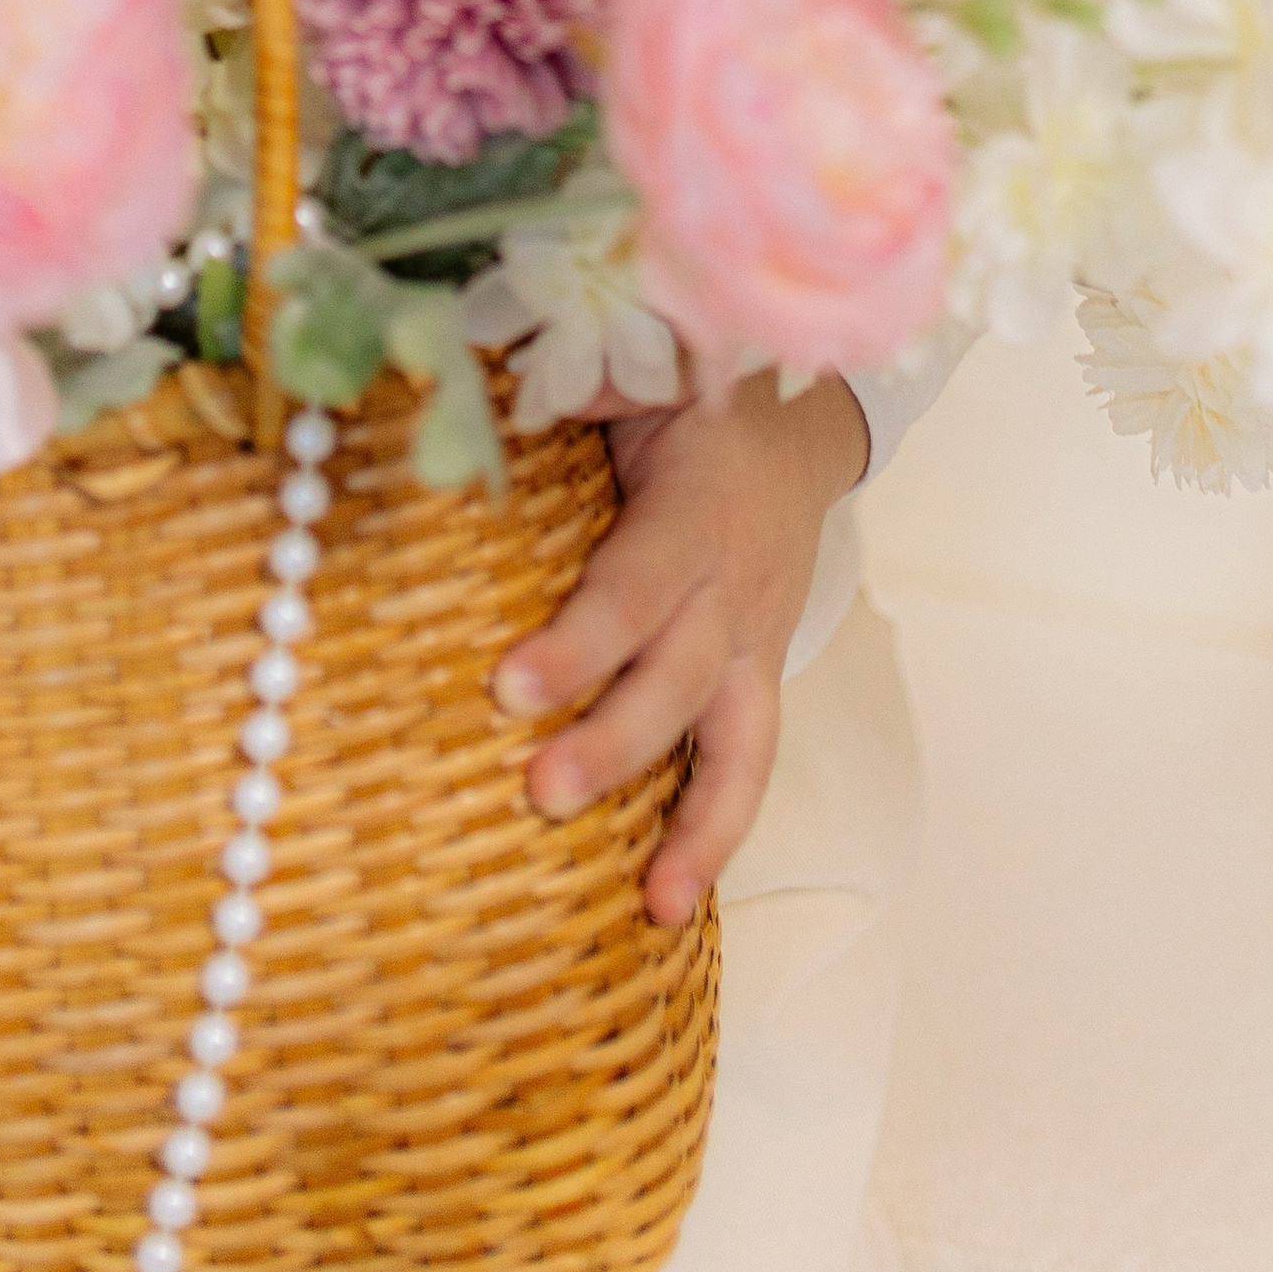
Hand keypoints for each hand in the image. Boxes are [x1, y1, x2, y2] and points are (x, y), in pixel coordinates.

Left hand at [489, 371, 868, 926]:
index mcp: (695, 511)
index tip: (507, 688)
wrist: (800, 427)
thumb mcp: (643, 368)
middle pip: (676, 678)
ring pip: (735, 740)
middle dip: (613, 744)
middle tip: (539, 794)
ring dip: (693, 824)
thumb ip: (572, 378)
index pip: (634, 586)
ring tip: (652, 902)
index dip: (579, 641)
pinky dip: (718, 835)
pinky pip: (748, 764)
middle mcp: (733, 588)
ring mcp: (754, 642)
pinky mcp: (758, 678)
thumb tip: (473, 383)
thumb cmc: (695, 397)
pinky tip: (671, 903)